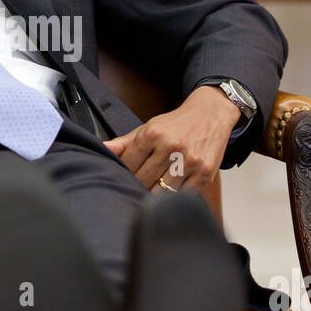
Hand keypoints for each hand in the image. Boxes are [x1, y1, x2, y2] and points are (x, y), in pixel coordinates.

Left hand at [102, 85, 240, 192]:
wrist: (210, 115)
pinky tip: (172, 189)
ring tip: (154, 189)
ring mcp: (189, 160)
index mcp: (152, 134)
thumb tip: (101, 148)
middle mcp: (171, 146)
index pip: (128, 165)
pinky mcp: (204, 173)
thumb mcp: (148, 128)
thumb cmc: (176, 125)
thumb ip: (124, 143)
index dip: (124, 174)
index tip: (126, 177)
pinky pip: (183, 195)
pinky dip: (175, 196)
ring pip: (162, 192)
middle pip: (143, 181)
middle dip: (138, 185)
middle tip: (138, 186)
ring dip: (155, 194)